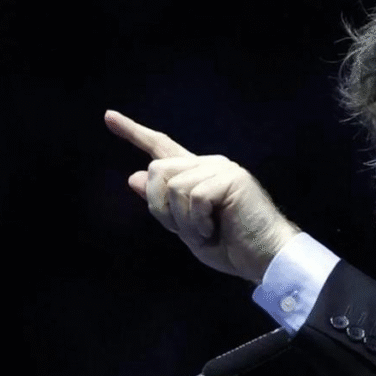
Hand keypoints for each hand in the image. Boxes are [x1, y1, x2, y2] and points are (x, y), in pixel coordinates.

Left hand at [105, 110, 299, 283]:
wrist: (266, 258)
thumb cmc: (233, 248)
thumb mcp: (187, 229)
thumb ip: (163, 204)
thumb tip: (134, 177)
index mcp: (199, 175)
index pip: (163, 148)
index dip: (134, 133)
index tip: (109, 117)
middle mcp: (209, 165)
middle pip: (158, 170)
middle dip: (162, 208)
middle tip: (189, 231)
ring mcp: (221, 169)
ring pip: (173, 186)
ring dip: (183, 221)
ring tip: (207, 232)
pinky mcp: (230, 178)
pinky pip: (193, 197)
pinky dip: (198, 222)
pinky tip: (216, 230)